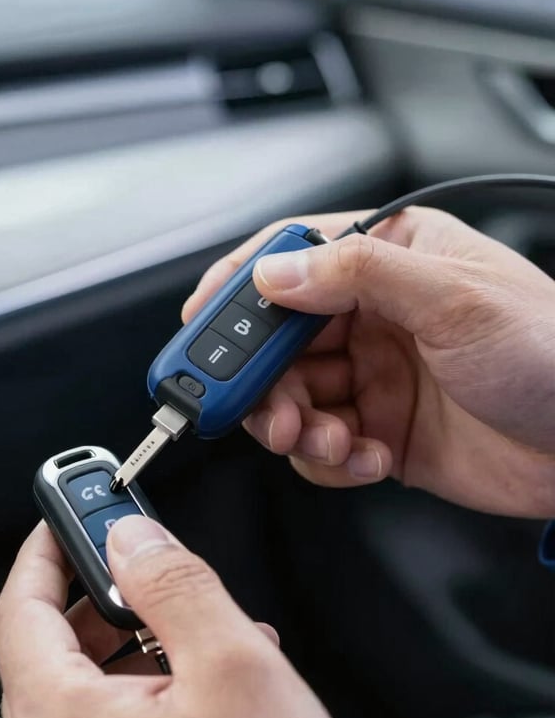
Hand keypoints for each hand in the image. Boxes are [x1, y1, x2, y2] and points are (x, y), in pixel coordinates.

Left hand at [0, 518, 365, 717]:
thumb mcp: (237, 668)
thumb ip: (174, 584)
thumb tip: (131, 538)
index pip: (18, 610)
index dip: (43, 551)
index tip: (64, 515)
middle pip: (46, 650)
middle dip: (100, 600)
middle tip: (150, 574)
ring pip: (76, 692)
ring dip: (128, 648)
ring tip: (197, 638)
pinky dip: (134, 696)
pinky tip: (194, 688)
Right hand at [183, 208, 554, 517]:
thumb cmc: (552, 354)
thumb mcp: (453, 299)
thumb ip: (355, 275)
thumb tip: (273, 274)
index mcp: (391, 261)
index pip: (293, 257)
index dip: (239, 285)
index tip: (198, 320)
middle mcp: (374, 317)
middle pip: (279, 339)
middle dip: (262, 378)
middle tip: (258, 407)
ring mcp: (375, 377)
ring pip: (293, 397)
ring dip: (297, 425)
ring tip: (328, 439)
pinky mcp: (381, 431)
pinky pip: (324, 446)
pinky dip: (334, 460)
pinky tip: (371, 458)